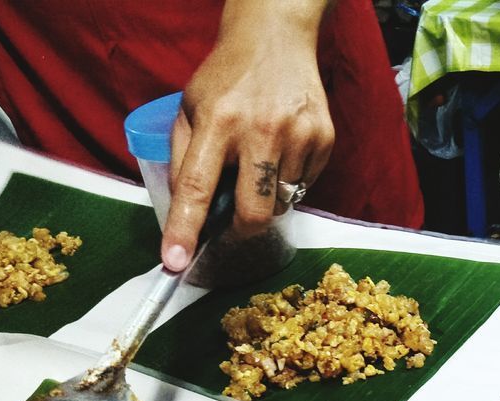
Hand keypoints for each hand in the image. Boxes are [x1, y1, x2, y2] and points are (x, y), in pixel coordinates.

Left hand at [161, 10, 333, 270]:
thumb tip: (186, 217)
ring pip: (281, 205)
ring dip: (265, 198)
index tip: (176, 263)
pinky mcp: (324, 139)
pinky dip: (289, 182)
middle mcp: (261, 129)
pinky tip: (282, 151)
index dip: (185, 230)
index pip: (197, 187)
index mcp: (218, 120)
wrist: (276, 37)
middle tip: (232, 219)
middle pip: (253, 213)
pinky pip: (304, 188)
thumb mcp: (190, 110)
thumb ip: (183, 163)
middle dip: (240, 228)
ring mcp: (299, 135)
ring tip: (260, 162)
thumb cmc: (227, 78)